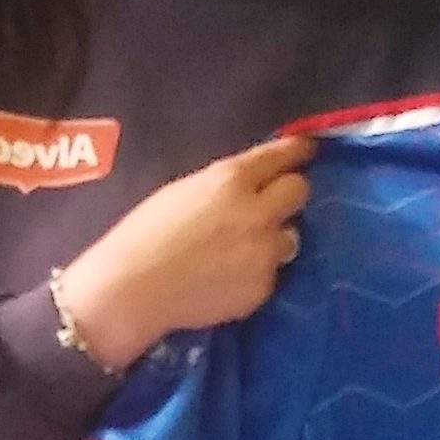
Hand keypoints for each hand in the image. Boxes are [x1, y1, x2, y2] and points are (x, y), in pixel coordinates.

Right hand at [56, 136, 315, 369]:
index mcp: (230, 181)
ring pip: (290, 235)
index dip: (295, 151)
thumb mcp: (181, 192)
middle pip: (299, 190)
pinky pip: (271, 271)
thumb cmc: (143, 235)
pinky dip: (254, 271)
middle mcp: (257, 212)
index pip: (279, 156)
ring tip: (239, 250)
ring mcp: (265, 252)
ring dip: (271, 237)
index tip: (305, 149)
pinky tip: (225, 277)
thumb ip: (222, 185)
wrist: (133, 290)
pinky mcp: (264, 286)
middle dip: (286, 193)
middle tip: (268, 204)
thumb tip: (251, 184)